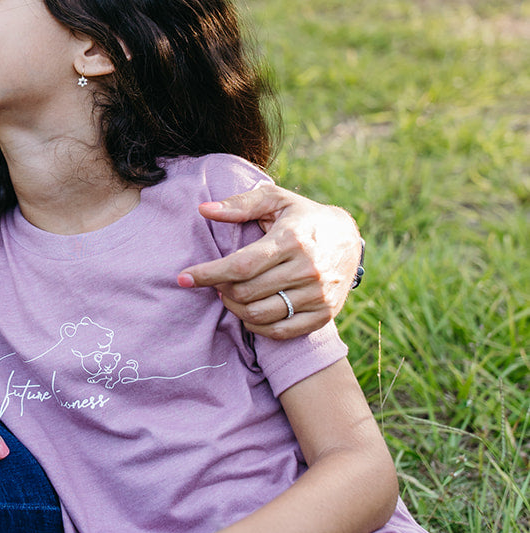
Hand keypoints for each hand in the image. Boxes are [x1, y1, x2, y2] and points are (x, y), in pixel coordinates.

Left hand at [176, 184, 360, 338]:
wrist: (349, 239)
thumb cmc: (302, 217)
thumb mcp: (276, 200)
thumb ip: (239, 204)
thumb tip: (203, 209)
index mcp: (292, 240)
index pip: (241, 265)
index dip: (208, 273)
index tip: (183, 278)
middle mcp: (307, 270)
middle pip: (246, 292)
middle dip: (220, 289)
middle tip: (214, 281)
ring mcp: (317, 295)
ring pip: (260, 315)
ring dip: (234, 308)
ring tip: (229, 294)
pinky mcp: (324, 314)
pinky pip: (281, 331)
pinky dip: (257, 327)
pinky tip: (248, 311)